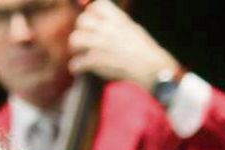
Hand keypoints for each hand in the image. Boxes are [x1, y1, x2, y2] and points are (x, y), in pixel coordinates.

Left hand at [68, 0, 183, 90]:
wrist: (149, 68)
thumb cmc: (144, 51)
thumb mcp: (133, 29)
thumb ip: (117, 24)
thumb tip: (104, 21)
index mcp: (118, 19)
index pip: (97, 5)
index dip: (91, 13)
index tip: (93, 21)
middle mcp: (107, 29)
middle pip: (82, 20)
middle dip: (81, 30)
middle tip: (84, 38)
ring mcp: (100, 45)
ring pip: (75, 39)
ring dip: (75, 47)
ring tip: (80, 52)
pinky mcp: (95, 61)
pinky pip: (76, 62)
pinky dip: (76, 67)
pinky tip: (80, 68)